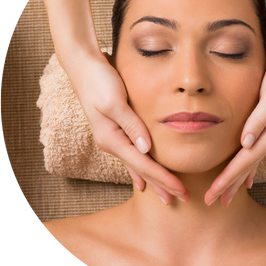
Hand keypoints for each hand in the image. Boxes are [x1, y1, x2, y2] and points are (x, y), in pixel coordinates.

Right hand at [63, 51, 188, 204]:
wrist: (84, 66)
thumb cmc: (99, 81)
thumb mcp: (115, 102)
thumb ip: (131, 125)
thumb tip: (146, 149)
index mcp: (111, 139)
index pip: (143, 165)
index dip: (162, 179)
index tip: (181, 190)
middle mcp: (112, 143)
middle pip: (141, 170)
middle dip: (161, 185)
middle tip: (181, 199)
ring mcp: (113, 138)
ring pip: (138, 165)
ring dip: (153, 180)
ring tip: (166, 194)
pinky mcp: (116, 131)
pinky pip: (132, 156)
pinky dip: (141, 169)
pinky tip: (143, 180)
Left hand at [205, 52, 265, 206]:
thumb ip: (259, 120)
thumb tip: (246, 144)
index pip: (245, 161)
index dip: (229, 179)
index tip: (214, 194)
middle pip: (247, 168)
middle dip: (229, 186)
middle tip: (213, 203)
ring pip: (250, 163)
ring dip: (237, 180)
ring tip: (226, 196)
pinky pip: (255, 154)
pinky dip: (248, 168)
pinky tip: (246, 179)